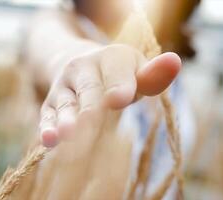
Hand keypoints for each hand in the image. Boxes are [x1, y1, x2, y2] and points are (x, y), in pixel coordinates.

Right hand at [39, 44, 180, 146]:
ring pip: (66, 104)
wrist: (84, 66)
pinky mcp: (50, 103)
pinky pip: (47, 115)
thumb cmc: (119, 76)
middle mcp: (82, 67)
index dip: (119, 84)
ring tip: (68, 134)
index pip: (117, 71)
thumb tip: (174, 62)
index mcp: (111, 57)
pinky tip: (49, 141)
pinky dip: (47, 127)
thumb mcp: (138, 71)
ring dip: (67, 119)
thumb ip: (154, 75)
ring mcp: (64, 86)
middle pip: (89, 89)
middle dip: (91, 107)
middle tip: (92, 121)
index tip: (120, 99)